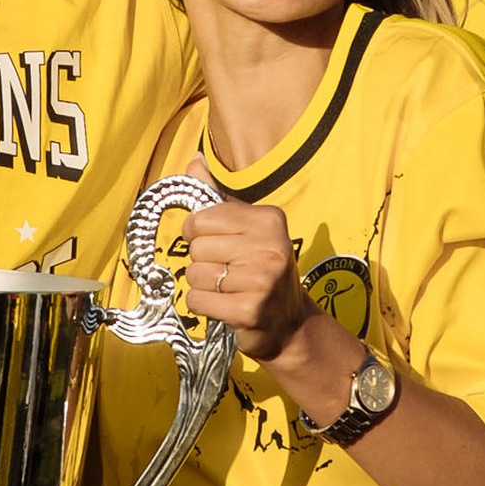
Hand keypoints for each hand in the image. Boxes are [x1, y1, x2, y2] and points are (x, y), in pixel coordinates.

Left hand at [175, 203, 331, 365]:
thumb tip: (194, 162)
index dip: (199, 234)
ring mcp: (261, 280)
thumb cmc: (261, 271)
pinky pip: (197, 300)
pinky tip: (224, 306)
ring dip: (204, 285)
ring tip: (228, 289)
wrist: (290, 324)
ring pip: (194, 274)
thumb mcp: (248, 229)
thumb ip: (218, 198)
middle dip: (203, 262)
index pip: (202, 218)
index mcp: (268, 220)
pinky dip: (203, 305)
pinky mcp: (248, 310)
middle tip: (228, 272)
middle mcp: (269, 247)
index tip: (220, 245)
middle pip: (196, 247)